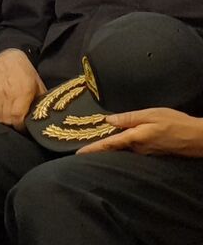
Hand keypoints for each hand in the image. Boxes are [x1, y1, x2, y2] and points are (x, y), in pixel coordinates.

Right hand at [0, 49, 45, 130]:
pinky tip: (2, 113)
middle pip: (6, 120)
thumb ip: (40, 101)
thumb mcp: (39, 86)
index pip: (17, 118)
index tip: (26, 128)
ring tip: (11, 120)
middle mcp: (7, 95)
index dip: (22, 127)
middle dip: (13, 125)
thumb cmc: (26, 73)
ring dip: (4, 121)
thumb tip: (42, 116)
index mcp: (22, 93)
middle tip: (19, 125)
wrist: (7, 60)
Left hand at [78, 108, 202, 157]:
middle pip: (113, 148)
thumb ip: (129, 118)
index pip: (108, 145)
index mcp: (134, 138)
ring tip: (97, 140)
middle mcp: (137, 149)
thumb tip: (108, 120)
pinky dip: (123, 144)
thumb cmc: (175, 123)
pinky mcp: (150, 153)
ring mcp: (144, 153)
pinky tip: (120, 139)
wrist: (197, 138)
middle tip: (82, 144)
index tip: (77, 154)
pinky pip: (132, 149)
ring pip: (123, 148)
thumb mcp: (151, 114)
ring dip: (111, 145)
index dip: (92, 149)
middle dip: (99, 146)